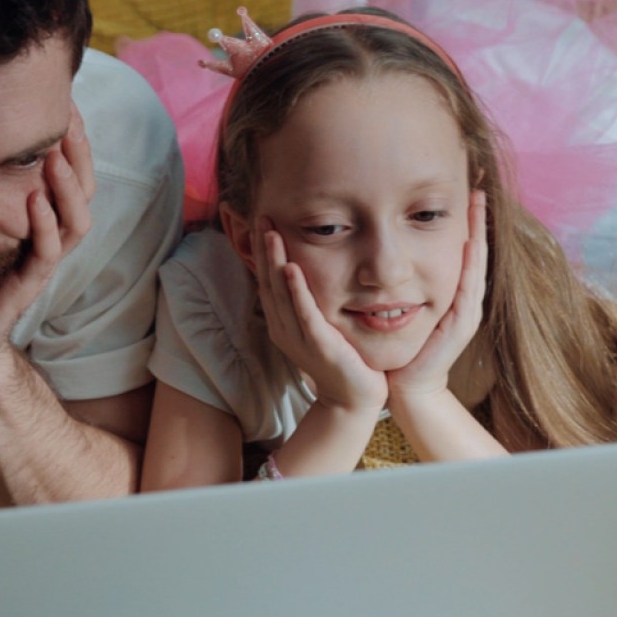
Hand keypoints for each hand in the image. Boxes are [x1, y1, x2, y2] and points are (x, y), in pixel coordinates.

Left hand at [0, 103, 94, 371]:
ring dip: (68, 187)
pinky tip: (35, 200)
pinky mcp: (28, 286)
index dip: (73, 141)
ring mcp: (43, 264)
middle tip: (69, 120)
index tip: (65, 103)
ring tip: (56, 156)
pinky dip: (45, 225)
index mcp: (43, 221)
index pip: (73, 174)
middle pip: (86, 192)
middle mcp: (51, 239)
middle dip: (80, 155)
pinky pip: (47, 254)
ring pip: (76, 222)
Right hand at [255, 219, 387, 413]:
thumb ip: (311, 303)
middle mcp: (284, 328)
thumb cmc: (343, 361)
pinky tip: (291, 268)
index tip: (264, 223)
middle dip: (265, 249)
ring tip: (271, 233)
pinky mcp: (318, 345)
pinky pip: (304, 313)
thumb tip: (306, 274)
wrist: (354, 399)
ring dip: (275, 261)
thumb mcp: (321, 327)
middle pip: (269, 281)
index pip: (269, 280)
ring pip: (280, 293)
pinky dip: (296, 290)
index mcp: (283, 323)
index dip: (265, 252)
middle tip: (263, 217)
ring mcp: (298, 337)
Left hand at [387, 190, 486, 410]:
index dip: (463, 223)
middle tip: (477, 186)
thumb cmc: (401, 347)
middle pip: (473, 250)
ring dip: (478, 233)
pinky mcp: (460, 323)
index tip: (464, 191)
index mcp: (449, 292)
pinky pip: (468, 286)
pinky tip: (471, 242)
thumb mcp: (400, 306)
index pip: (460, 250)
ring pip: (475, 263)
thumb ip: (400, 284)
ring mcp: (466, 310)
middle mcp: (462, 298)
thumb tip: (384, 256)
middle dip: (476, 219)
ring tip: (478, 203)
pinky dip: (470, 263)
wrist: (406, 385)